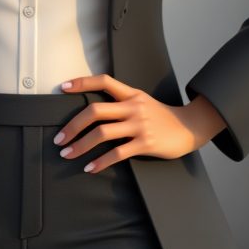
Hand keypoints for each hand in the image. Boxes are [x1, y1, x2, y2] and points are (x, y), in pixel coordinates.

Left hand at [54, 74, 212, 172]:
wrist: (189, 128)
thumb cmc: (161, 117)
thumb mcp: (142, 102)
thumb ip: (121, 103)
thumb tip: (93, 112)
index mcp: (131, 94)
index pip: (104, 81)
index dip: (83, 82)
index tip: (63, 88)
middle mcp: (133, 107)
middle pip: (95, 111)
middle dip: (73, 125)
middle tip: (59, 139)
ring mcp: (139, 125)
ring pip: (103, 133)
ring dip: (80, 145)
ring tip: (67, 154)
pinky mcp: (145, 143)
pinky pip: (117, 153)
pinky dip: (100, 162)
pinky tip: (90, 168)